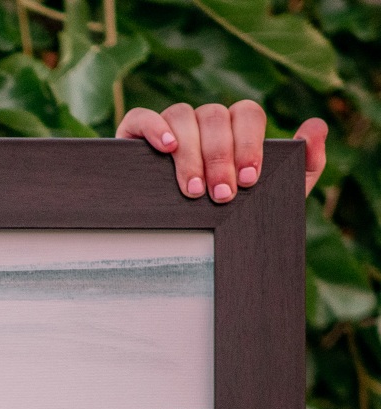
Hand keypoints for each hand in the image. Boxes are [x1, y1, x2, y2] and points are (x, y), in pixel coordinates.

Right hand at [116, 101, 327, 199]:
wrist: (181, 252)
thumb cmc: (228, 218)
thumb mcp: (274, 197)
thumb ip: (304, 165)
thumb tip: (316, 126)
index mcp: (234, 129)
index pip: (246, 114)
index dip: (249, 143)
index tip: (248, 180)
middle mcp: (203, 122)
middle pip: (215, 115)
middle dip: (220, 156)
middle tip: (221, 194)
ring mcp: (169, 127)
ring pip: (182, 115)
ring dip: (190, 152)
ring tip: (193, 190)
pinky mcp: (133, 136)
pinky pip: (142, 116)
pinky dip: (154, 127)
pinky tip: (166, 149)